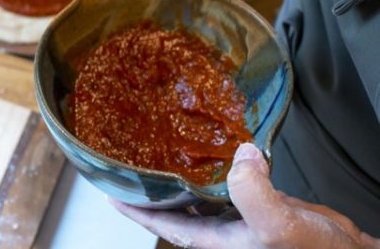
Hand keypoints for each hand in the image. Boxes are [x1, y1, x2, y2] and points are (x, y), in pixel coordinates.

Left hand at [111, 143, 379, 248]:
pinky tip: (218, 150)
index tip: (109, 191)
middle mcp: (219, 229)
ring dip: (184, 174)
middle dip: (154, 187)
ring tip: (167, 149)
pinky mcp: (256, 205)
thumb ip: (253, 192)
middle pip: (174, 206)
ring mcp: (237, 217)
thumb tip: (241, 155)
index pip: (160, 223)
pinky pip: (227, 183)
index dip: (133, 208)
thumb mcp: (278, 225)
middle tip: (135, 161)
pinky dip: (219, 167)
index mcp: (213, 240)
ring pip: (199, 193)